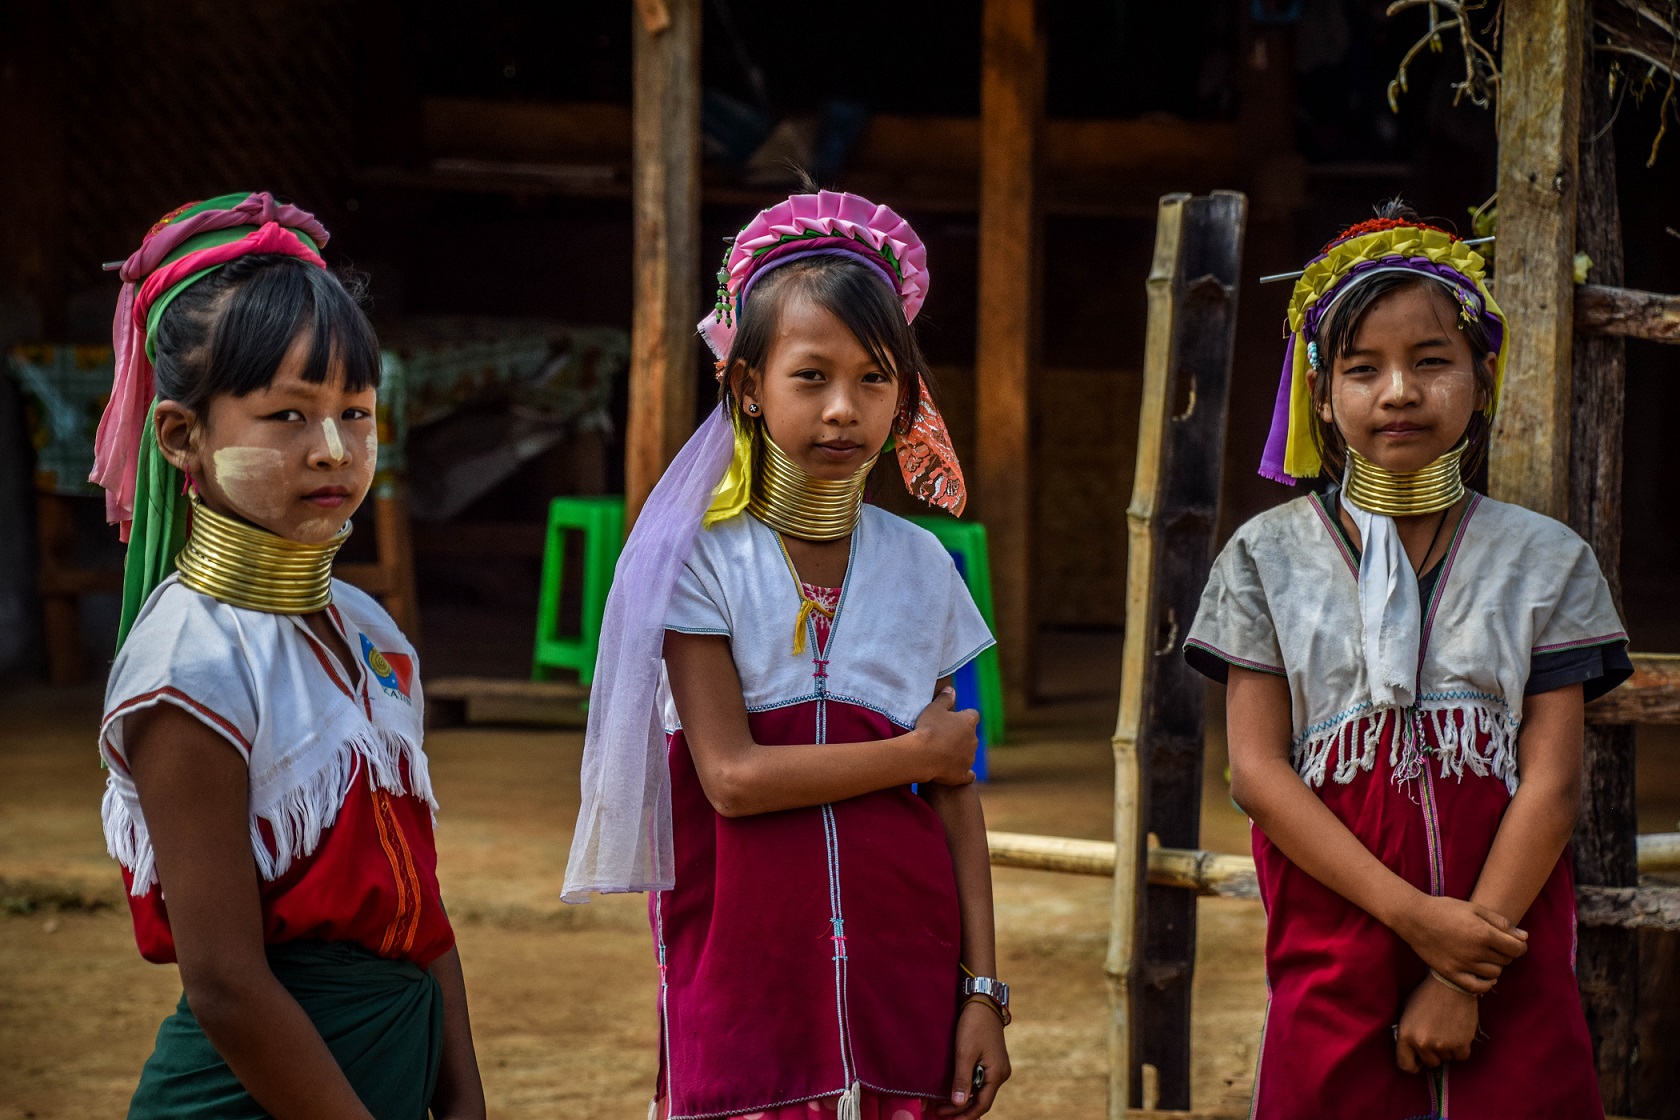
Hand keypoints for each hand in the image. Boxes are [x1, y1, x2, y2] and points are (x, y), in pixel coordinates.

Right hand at [914, 687, 979, 785]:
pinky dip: (963, 773)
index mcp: (968, 722)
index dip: (964, 716)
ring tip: (942, 753)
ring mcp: (969, 758)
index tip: (953, 718)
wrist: (922, 755)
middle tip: (944, 736)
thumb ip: (945, 698)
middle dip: (961, 735)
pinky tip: (955, 772)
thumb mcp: (934, 708)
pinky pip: (968, 775)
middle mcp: (973, 740)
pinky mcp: (963, 774)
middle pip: (971, 735)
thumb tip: (952, 689)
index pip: (973, 715)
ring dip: (960, 753)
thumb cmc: (928, 729)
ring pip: (969, 754)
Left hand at [938, 999, 1010, 1118]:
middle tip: (938, 1111)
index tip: (946, 1118)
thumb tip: (959, 1104)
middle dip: (961, 1108)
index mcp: (997, 1074)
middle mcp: (1001, 1074)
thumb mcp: (965, 1053)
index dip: (964, 1115)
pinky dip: (966, 1087)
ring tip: (942, 1103)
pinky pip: (979, 1080)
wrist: (982, 1000)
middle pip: (981, 1100)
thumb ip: (962, 1080)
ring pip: (980, 1091)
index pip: (982, 1105)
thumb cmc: (973, 1025)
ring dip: (963, 1099)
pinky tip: (953, 1089)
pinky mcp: (991, 1060)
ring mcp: (997, 1067)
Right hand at [1392, 895, 1525, 993]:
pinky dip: (1486, 983)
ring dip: (1496, 966)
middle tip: (1494, 945)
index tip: (1514, 942)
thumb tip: (1524, 937)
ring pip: (1495, 974)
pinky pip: (1478, 987)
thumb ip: (1500, 922)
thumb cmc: (1445, 909)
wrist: (1414, 917)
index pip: (1517, 949)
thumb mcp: (1474, 908)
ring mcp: (1463, 964)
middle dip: (1506, 953)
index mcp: (1483, 933)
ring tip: (1485, 956)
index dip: (1520, 946)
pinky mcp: (1451, 973)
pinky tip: (1485, 976)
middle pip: (1506, 960)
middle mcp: (1476, 951)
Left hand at [1395, 974, 1478, 1071]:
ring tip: (1447, 1028)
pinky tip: (1458, 1031)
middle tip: (1436, 1035)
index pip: (1405, 1066)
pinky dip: (1461, 1048)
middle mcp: (1422, 1044)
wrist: (1450, 983)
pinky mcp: (1461, 1045)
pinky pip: (1460, 1056)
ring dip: (1447, 1048)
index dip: (1413, 1063)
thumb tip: (1411, 1052)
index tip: (1418, 1058)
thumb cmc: (1425, 995)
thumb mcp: (1406, 1012)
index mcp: (1405, 1035)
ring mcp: (1442, 1046)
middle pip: (1429, 1063)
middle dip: (1433, 1053)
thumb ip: (1406, 1033)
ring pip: (1446, 1059)